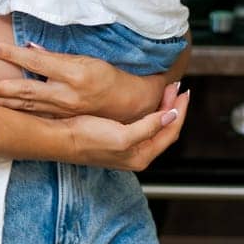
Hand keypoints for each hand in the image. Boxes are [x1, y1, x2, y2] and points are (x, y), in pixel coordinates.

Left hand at [0, 40, 174, 122]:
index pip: (34, 60)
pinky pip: (35, 117)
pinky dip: (17, 114)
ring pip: (26, 108)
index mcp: (72, 74)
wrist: (128, 105)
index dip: (9, 53)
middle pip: (25, 91)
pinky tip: (1, 111)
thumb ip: (56, 56)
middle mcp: (66, 95)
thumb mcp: (86, 60)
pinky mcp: (61, 121)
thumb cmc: (108, 77)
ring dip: (2, 103)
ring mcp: (62, 112)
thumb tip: (30, 48)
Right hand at [62, 87, 190, 170]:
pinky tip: (147, 101)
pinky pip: (142, 124)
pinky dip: (149, 111)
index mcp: (142, 156)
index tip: (183, 91)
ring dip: (162, 108)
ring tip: (166, 91)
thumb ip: (149, 127)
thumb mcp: (122, 136)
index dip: (179, 110)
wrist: (61, 139)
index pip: (171, 131)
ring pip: (154, 125)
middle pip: (165, 128)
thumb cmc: (88, 138)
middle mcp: (137, 154)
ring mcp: (127, 147)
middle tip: (175, 86)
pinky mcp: (117, 138)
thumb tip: (171, 116)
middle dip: (173, 107)